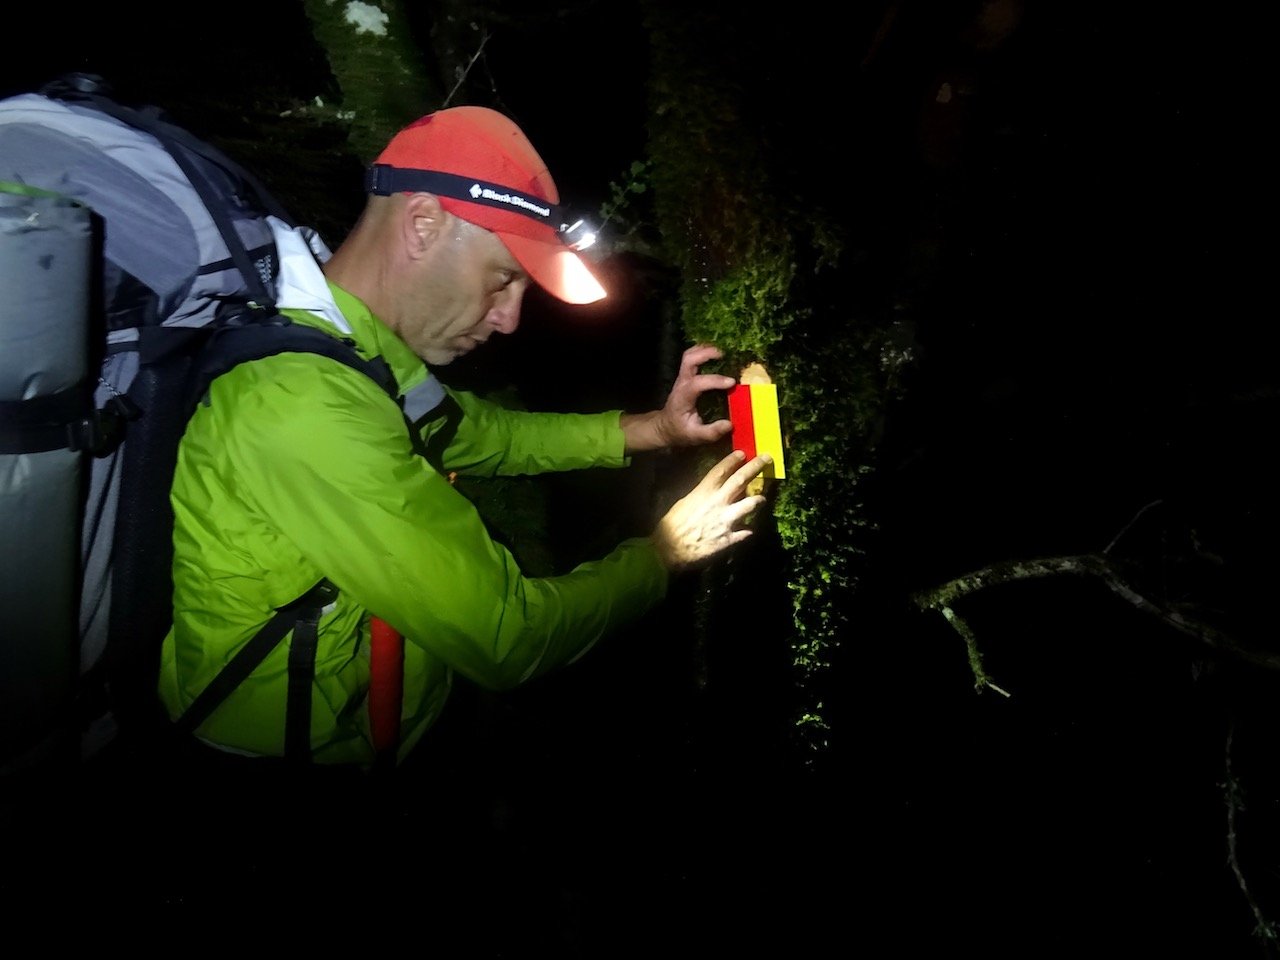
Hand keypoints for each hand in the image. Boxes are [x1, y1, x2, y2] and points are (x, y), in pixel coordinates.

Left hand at [621, 344, 735, 453]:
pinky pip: (692, 358)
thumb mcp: (695, 436)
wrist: (665, 427)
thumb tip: (729, 424)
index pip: (697, 383)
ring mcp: (682, 378)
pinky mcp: (686, 376)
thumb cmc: (679, 431)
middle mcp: (682, 383)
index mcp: (683, 397)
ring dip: (704, 350)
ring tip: (722, 352)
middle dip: (706, 354)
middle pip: (689, 360)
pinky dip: (703, 353)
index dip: (715, 380)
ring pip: (689, 355)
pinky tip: (716, 355)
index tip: (732, 382)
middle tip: (724, 355)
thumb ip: (711, 432)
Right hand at [650, 449, 769, 571]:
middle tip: (767, 458)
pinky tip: (749, 530)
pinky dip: (748, 530)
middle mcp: (719, 502)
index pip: (721, 471)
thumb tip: (710, 491)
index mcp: (704, 492)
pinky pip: (746, 532)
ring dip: (758, 499)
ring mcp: (727, 520)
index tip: (743, 453)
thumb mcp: (684, 503)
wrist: (670, 550)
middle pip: (741, 480)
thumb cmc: (672, 525)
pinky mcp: (730, 538)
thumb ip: (701, 495)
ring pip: (750, 504)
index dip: (733, 460)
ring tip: (762, 499)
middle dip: (755, 467)